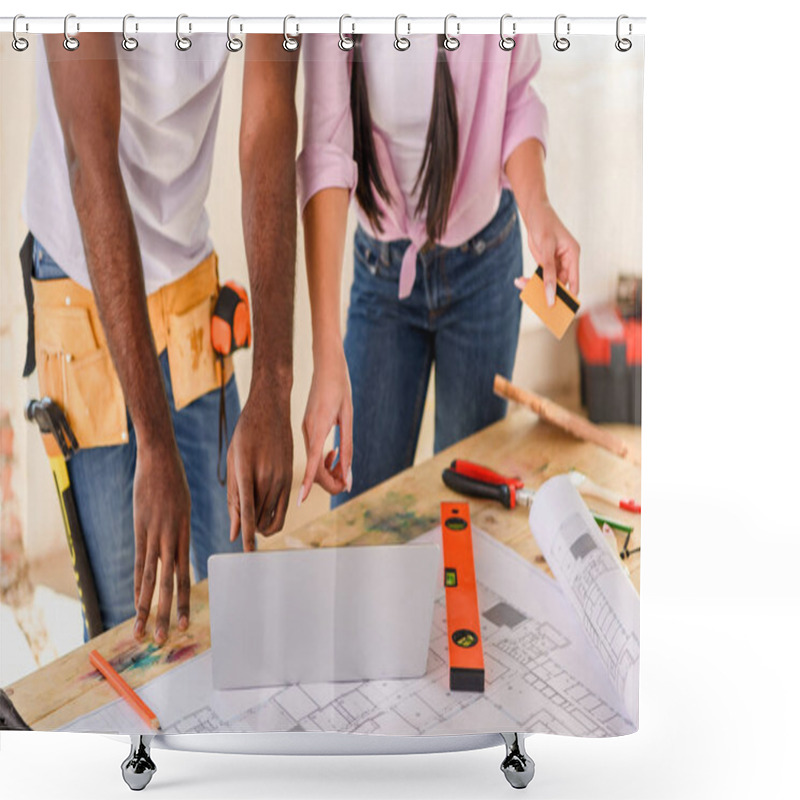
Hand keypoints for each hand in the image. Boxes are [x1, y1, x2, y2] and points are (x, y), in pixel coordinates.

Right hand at [132, 439, 190, 644]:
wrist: (161, 459)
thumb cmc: (172, 480)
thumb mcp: (180, 506)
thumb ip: (176, 529)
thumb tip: (172, 547)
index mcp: (185, 534)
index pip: (185, 576)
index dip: (185, 601)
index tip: (186, 622)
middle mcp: (173, 539)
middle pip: (171, 583)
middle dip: (169, 613)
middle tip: (167, 639)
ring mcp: (156, 535)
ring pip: (154, 578)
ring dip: (148, 607)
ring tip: (145, 631)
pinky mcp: (141, 529)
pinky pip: (140, 562)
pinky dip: (138, 584)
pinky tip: (136, 602)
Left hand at [227, 387, 292, 549]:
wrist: (271, 409)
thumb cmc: (246, 434)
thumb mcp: (233, 462)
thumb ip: (232, 497)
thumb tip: (234, 530)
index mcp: (247, 471)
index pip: (247, 512)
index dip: (246, 535)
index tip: (245, 551)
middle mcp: (267, 477)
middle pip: (259, 519)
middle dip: (249, 529)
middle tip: (241, 526)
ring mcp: (282, 478)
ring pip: (272, 518)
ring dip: (261, 526)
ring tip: (251, 520)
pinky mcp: (290, 478)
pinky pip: (284, 510)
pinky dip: (273, 519)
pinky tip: (263, 515)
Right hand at [299, 342, 352, 503]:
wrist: (327, 363)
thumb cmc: (341, 387)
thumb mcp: (348, 418)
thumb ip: (347, 448)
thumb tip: (348, 476)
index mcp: (317, 428)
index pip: (311, 464)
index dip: (306, 484)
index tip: (299, 502)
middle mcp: (307, 431)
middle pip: (314, 468)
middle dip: (329, 481)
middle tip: (348, 481)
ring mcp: (305, 429)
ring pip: (313, 461)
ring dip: (328, 470)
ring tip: (343, 465)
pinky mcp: (307, 426)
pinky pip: (313, 451)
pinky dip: (324, 459)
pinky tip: (335, 452)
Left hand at [517, 199, 579, 304]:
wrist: (534, 211)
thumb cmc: (543, 223)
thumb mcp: (546, 248)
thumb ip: (548, 271)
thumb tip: (550, 293)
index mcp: (573, 256)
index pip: (574, 283)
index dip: (568, 297)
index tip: (558, 309)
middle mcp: (566, 261)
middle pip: (560, 285)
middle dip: (549, 293)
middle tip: (536, 303)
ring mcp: (556, 262)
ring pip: (548, 282)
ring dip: (536, 286)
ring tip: (522, 285)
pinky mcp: (545, 262)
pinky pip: (540, 276)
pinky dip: (531, 280)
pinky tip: (520, 281)